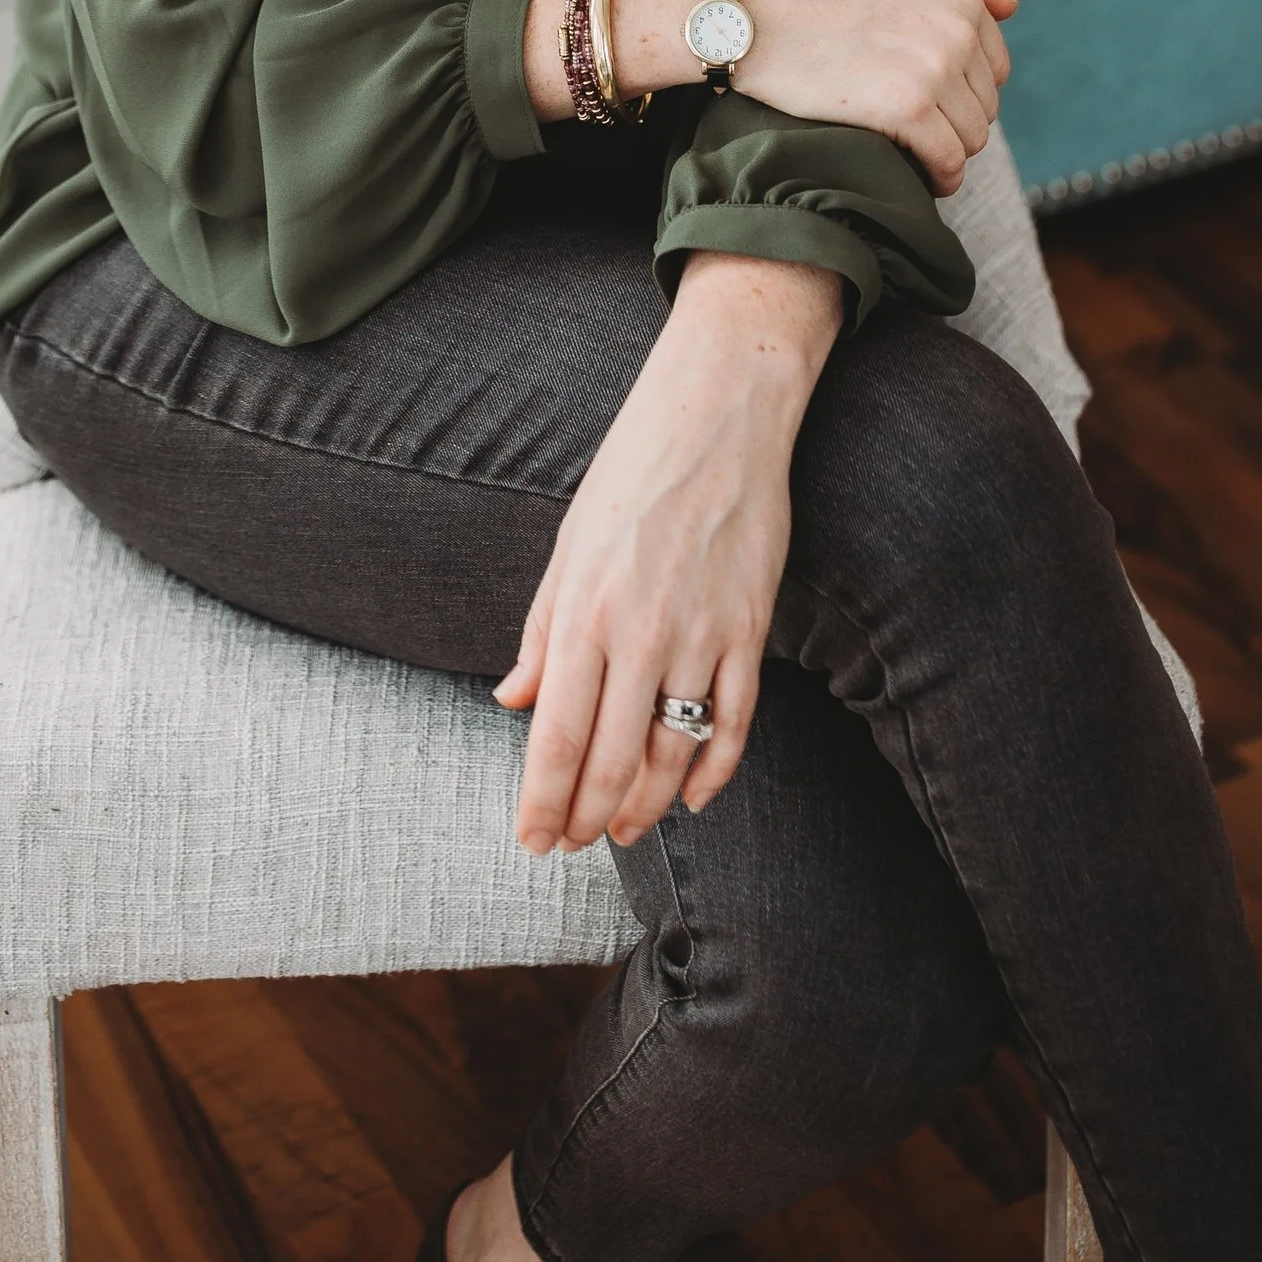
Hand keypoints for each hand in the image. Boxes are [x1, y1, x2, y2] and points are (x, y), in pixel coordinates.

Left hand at [493, 256, 833, 853]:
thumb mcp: (567, 548)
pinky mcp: (749, 630)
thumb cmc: (631, 475)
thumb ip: (541, 633)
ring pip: (671, 756)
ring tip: (623, 832)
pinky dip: (713, 774)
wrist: (717, 415)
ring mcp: (700, 636)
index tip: (532, 839)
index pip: (555, 739)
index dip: (542, 803)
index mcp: (582, 613)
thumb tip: (512, 701)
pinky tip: (690, 798)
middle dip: (587, 819)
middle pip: (610, 762)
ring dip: (644, 808)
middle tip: (571, 845)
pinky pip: (734, 725)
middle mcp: (638, 634)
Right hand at [732, 0, 1012, 194]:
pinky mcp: (905, 110)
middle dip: (955, 118)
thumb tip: (1010, 8)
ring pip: (971, 136)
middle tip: (915, 126)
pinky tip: (923, 179)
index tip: (931, 98)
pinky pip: (947, 160)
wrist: (749, 7)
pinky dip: (940, 176)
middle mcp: (957, 30)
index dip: (964, 86)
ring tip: (915, 151)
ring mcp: (934, 71)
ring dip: (948, 150)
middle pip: (984, 104)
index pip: (994, 64)